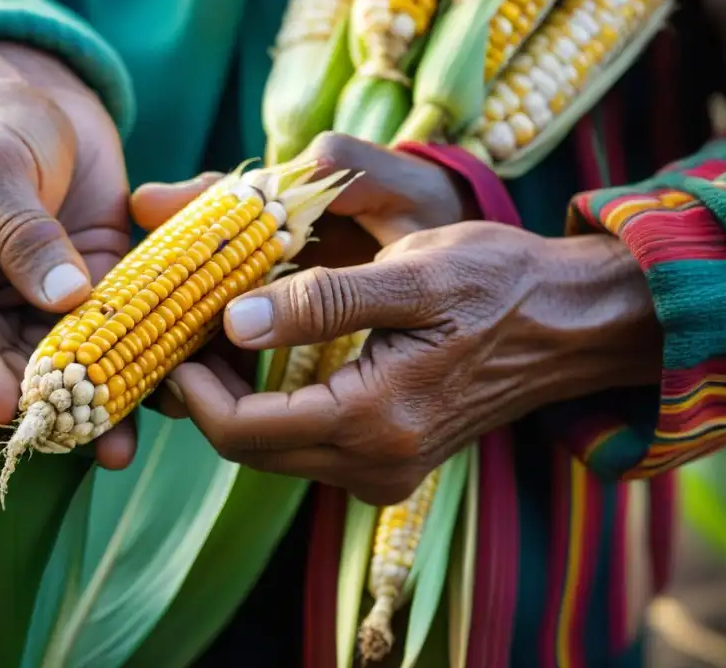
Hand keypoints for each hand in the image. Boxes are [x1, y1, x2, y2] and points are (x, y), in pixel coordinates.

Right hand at [0, 40, 135, 467]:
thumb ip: (22, 226)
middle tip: (75, 427)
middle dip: (24, 400)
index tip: (10, 401)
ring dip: (66, 408)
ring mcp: (0, 308)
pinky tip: (133, 417)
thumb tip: (63, 300)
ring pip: (23, 374)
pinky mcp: (52, 312)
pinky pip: (70, 357)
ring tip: (114, 442)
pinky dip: (101, 384)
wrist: (41, 108)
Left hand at [134, 140, 661, 502]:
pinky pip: (307, 446)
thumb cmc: (498, 283)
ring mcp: (384, 472)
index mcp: (375, 421)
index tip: (177, 339)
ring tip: (220, 336)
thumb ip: (320, 301)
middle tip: (188, 331)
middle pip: (251, 449)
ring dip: (238, 400)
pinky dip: (274, 407)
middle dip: (208, 395)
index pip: (244, 432)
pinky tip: (266, 358)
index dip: (195, 390)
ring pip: (275, 450)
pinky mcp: (390, 461)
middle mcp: (375, 465)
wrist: (567, 323)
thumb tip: (233, 322)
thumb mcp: (411, 273)